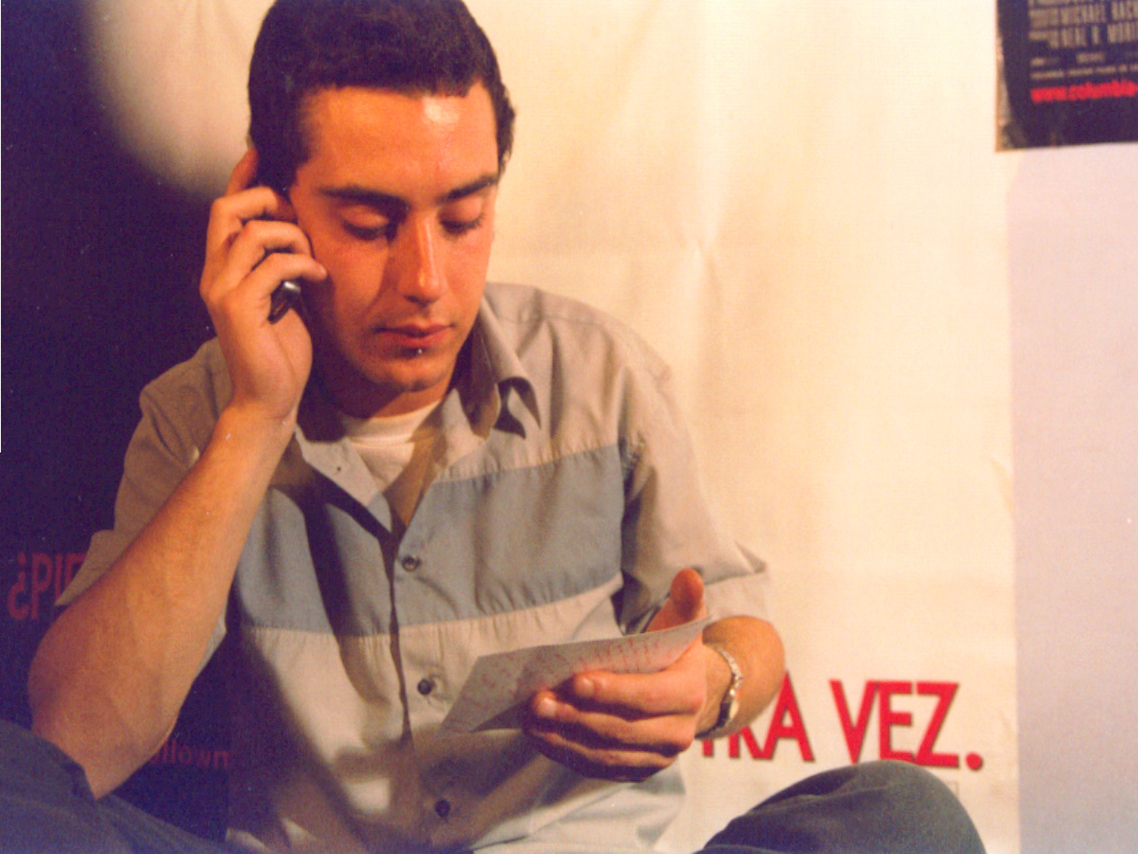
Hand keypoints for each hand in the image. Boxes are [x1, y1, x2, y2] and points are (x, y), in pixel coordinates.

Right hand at [200, 149, 326, 427]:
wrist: (271, 397)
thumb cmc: (282, 350)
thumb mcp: (285, 296)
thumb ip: (282, 264)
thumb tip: (300, 228)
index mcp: (223, 269)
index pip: (224, 211)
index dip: (241, 178)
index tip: (261, 153)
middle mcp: (214, 275)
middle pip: (226, 209)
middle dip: (265, 200)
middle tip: (297, 217)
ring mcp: (222, 291)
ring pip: (253, 233)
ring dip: (292, 236)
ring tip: (313, 257)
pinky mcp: (238, 309)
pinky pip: (273, 266)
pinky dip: (302, 264)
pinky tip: (318, 276)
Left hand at [522, 568, 715, 780]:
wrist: (688, 694)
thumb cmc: (675, 651)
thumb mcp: (682, 623)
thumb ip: (685, 600)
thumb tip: (687, 576)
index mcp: (689, 694)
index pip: (647, 695)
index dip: (611, 690)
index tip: (574, 679)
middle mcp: (677, 734)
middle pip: (620, 728)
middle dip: (576, 715)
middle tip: (538, 700)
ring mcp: (656, 758)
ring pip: (605, 752)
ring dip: (564, 737)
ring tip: (531, 717)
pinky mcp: (635, 771)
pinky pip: (598, 766)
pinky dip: (567, 753)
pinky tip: (540, 735)